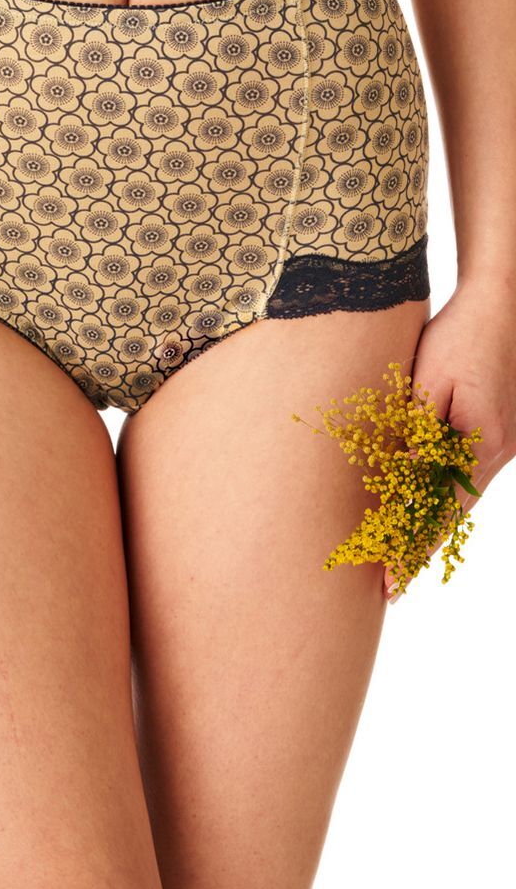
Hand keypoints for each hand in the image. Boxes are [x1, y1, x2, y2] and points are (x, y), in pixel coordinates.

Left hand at [384, 280, 515, 600]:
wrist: (500, 303)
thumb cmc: (459, 337)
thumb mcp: (429, 384)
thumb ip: (417, 432)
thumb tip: (397, 479)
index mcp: (480, 445)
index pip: (439, 513)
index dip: (411, 549)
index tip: (390, 582)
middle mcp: (495, 452)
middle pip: (451, 513)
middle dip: (417, 548)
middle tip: (389, 585)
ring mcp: (500, 442)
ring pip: (458, 496)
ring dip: (429, 525)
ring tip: (401, 555)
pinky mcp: (496, 429)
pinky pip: (464, 473)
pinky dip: (442, 496)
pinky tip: (426, 507)